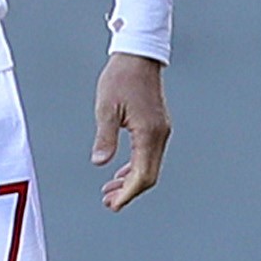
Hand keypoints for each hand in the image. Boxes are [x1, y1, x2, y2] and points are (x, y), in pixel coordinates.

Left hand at [92, 53, 169, 211]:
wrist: (138, 56)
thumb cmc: (121, 78)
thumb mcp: (106, 108)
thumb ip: (105, 137)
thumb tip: (99, 162)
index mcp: (148, 133)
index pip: (141, 175)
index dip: (127, 193)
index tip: (113, 204)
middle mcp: (159, 135)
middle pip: (148, 175)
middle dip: (129, 192)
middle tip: (108, 201)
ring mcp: (160, 131)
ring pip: (150, 166)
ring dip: (131, 181)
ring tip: (111, 190)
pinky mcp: (157, 126)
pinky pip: (149, 155)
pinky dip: (135, 167)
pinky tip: (121, 171)